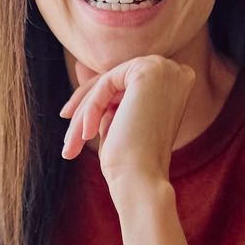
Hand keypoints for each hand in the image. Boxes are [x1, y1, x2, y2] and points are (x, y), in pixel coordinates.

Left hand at [60, 55, 192, 190]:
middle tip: (68, 140)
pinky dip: (91, 109)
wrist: (142, 180)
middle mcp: (176, 71)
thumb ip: (104, 91)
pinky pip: (105, 83)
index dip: (97, 103)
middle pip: (114, 82)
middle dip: (86, 108)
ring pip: (107, 82)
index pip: (124, 85)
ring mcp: (165, 68)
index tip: (71, 121)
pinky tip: (86, 134)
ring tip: (71, 145)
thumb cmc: (130, 159)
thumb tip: (79, 64)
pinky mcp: (148, 70)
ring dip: (84, 113)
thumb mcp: (115, 118)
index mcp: (175, 83)